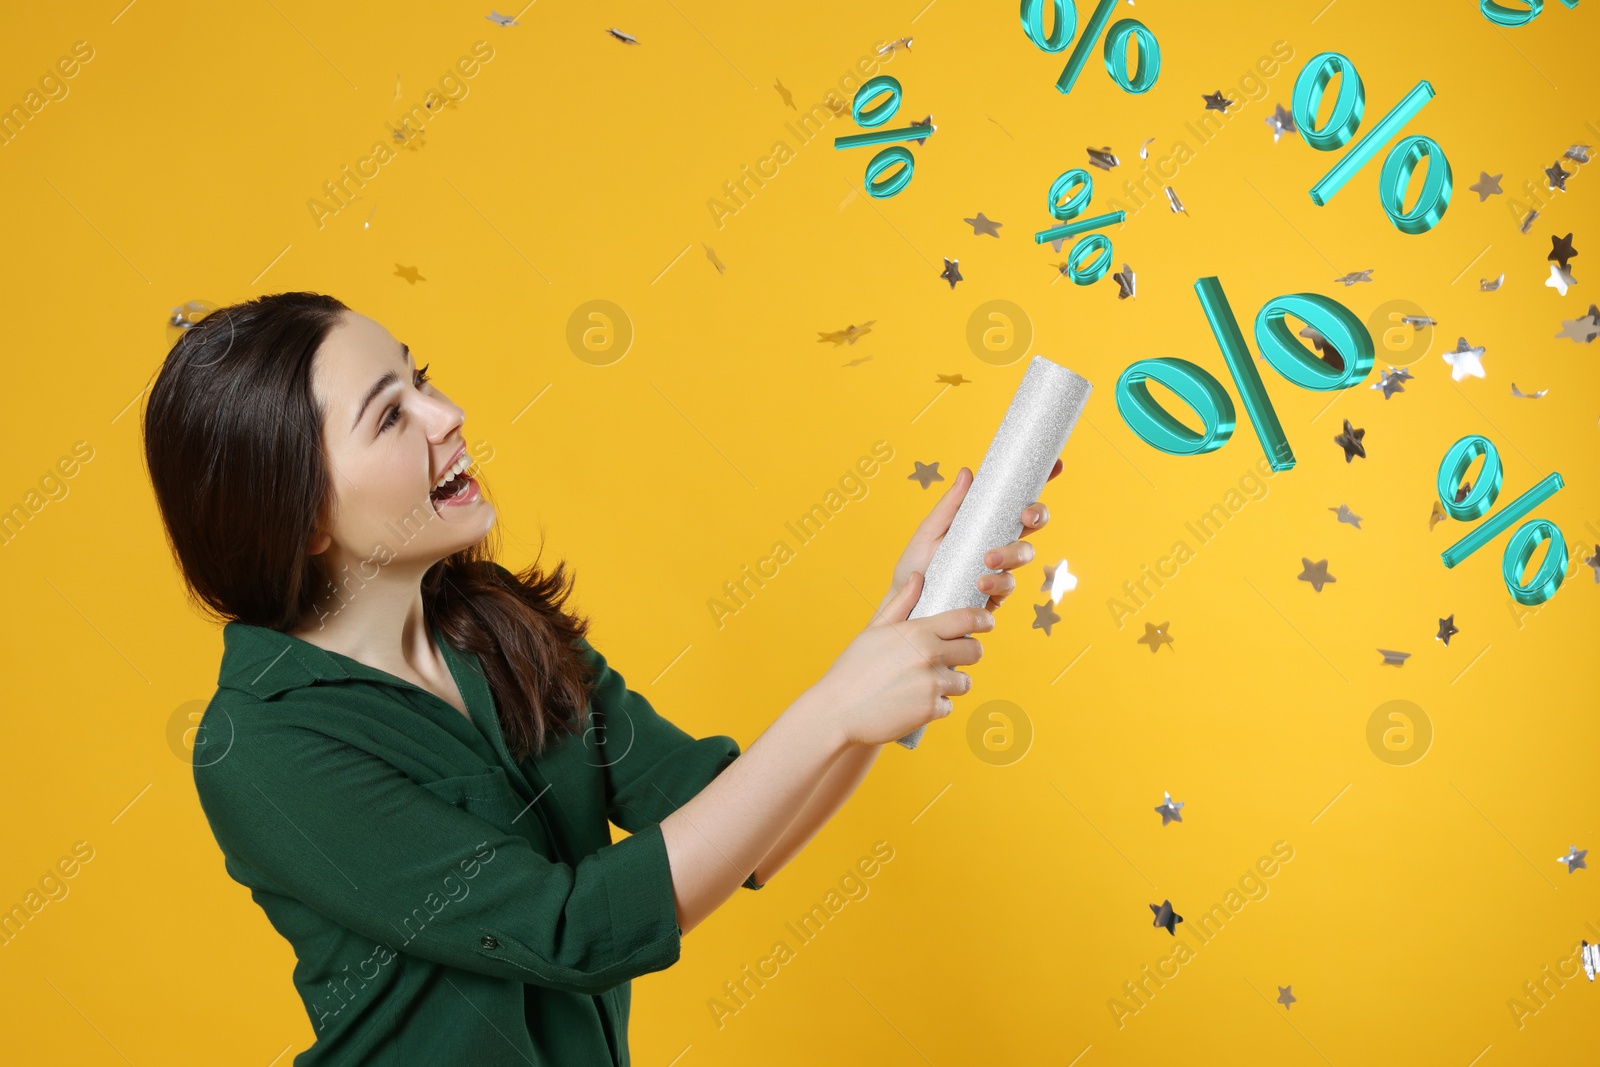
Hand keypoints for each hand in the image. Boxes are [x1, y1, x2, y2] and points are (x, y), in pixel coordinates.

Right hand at [817, 571, 993, 747]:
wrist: (837, 711)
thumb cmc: (852, 669)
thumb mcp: (874, 631)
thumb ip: (901, 604)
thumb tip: (917, 576)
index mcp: (918, 631)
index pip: (967, 619)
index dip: (983, 620)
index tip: (987, 623)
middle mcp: (930, 655)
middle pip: (975, 650)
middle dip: (968, 653)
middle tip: (955, 657)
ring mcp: (933, 684)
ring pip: (965, 681)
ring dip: (952, 683)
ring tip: (927, 683)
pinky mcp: (931, 710)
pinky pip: (949, 706)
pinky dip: (936, 706)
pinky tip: (914, 703)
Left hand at [875, 458, 1061, 616]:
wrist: (906, 605)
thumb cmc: (917, 565)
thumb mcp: (929, 532)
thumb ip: (949, 506)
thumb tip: (967, 473)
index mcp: (985, 520)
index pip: (1017, 497)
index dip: (1041, 480)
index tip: (1057, 465)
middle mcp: (998, 541)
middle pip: (1033, 523)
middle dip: (1038, 515)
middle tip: (1026, 517)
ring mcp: (1000, 567)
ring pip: (1025, 554)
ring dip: (1012, 554)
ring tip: (988, 560)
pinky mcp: (996, 594)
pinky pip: (1009, 586)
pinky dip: (998, 583)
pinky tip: (981, 584)